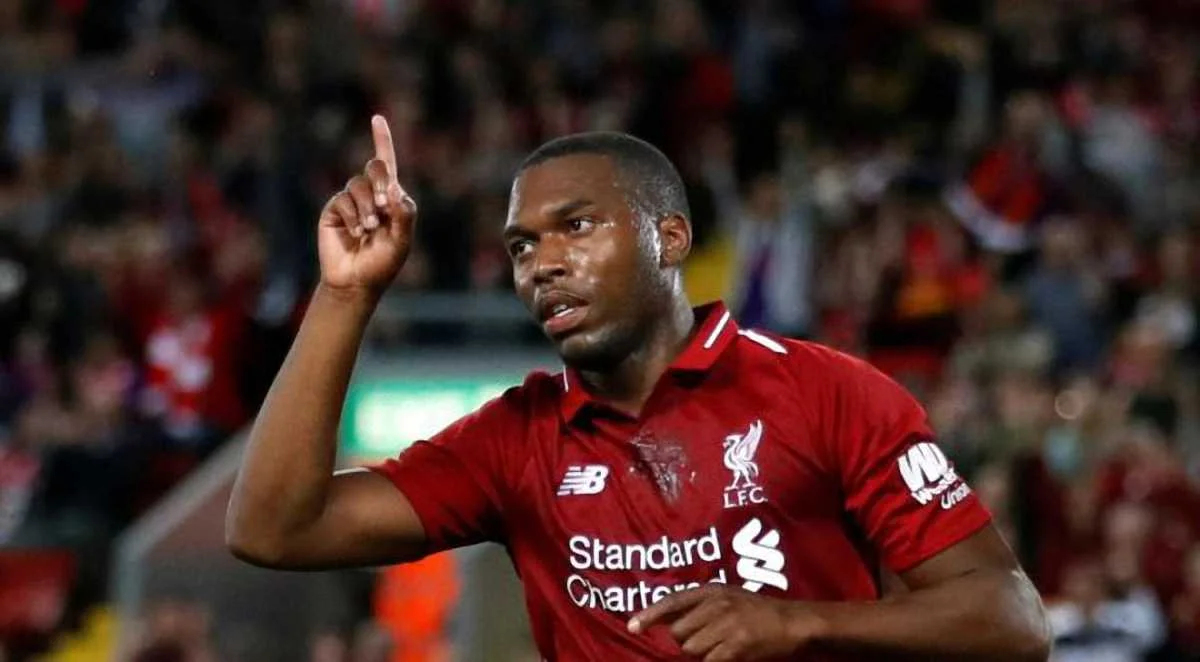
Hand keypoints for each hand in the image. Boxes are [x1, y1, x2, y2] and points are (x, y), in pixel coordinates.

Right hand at [317, 115, 416, 297]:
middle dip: (380, 182)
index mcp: (391, 199)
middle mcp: (371, 195)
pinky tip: (355, 233)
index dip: (382, 140)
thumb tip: (395, 189)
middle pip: (374, 168)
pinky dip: (352, 216)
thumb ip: (404, 215)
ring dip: (367, 207)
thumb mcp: (401, 242)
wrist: (356, 282)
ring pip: (358, 185)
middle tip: (385, 205)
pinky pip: (343, 200)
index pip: (387, 165)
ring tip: (369, 230)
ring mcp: (351, 202)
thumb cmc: (382, 264)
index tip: (377, 118)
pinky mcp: (333, 210)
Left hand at [628, 585, 821, 660]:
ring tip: (721, 648)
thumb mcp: (728, 597)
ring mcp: (727, 625)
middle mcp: (716, 604)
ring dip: (701, 655)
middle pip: (679, 633)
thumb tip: (666, 621)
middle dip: (687, 642)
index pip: (672, 601)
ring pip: (691, 650)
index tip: (632, 627)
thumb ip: (699, 606)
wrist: (793, 623)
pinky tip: (728, 657)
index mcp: (712, 591)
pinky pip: (709, 661)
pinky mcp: (737, 646)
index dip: (649, 615)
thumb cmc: (758, 612)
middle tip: (708, 641)